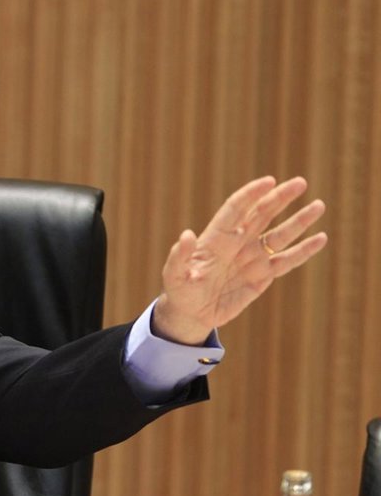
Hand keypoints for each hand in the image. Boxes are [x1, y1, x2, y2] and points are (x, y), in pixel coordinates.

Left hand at [152, 176, 327, 343]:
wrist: (191, 313)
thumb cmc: (179, 291)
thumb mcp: (174, 275)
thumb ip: (180, 256)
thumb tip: (186, 235)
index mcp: (216, 238)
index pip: (235, 209)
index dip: (250, 194)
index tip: (268, 181)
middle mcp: (238, 243)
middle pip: (262, 214)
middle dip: (280, 198)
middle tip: (300, 182)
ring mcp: (252, 258)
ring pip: (280, 235)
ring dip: (299, 221)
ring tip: (319, 206)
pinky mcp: (263, 276)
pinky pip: (287, 261)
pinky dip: (304, 250)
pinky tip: (321, 238)